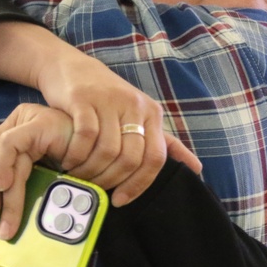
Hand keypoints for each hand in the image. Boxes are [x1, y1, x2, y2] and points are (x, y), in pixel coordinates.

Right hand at [32, 50, 199, 199]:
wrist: (71, 66)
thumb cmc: (107, 97)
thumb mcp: (139, 114)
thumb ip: (165, 142)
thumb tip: (198, 168)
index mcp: (152, 113)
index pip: (154, 158)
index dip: (138, 184)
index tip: (120, 200)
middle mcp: (134, 105)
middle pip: (130, 158)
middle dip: (111, 180)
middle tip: (93, 188)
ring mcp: (109, 100)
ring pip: (108, 150)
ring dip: (91, 171)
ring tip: (78, 175)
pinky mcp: (83, 98)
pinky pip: (86, 135)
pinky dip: (77, 155)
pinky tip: (69, 161)